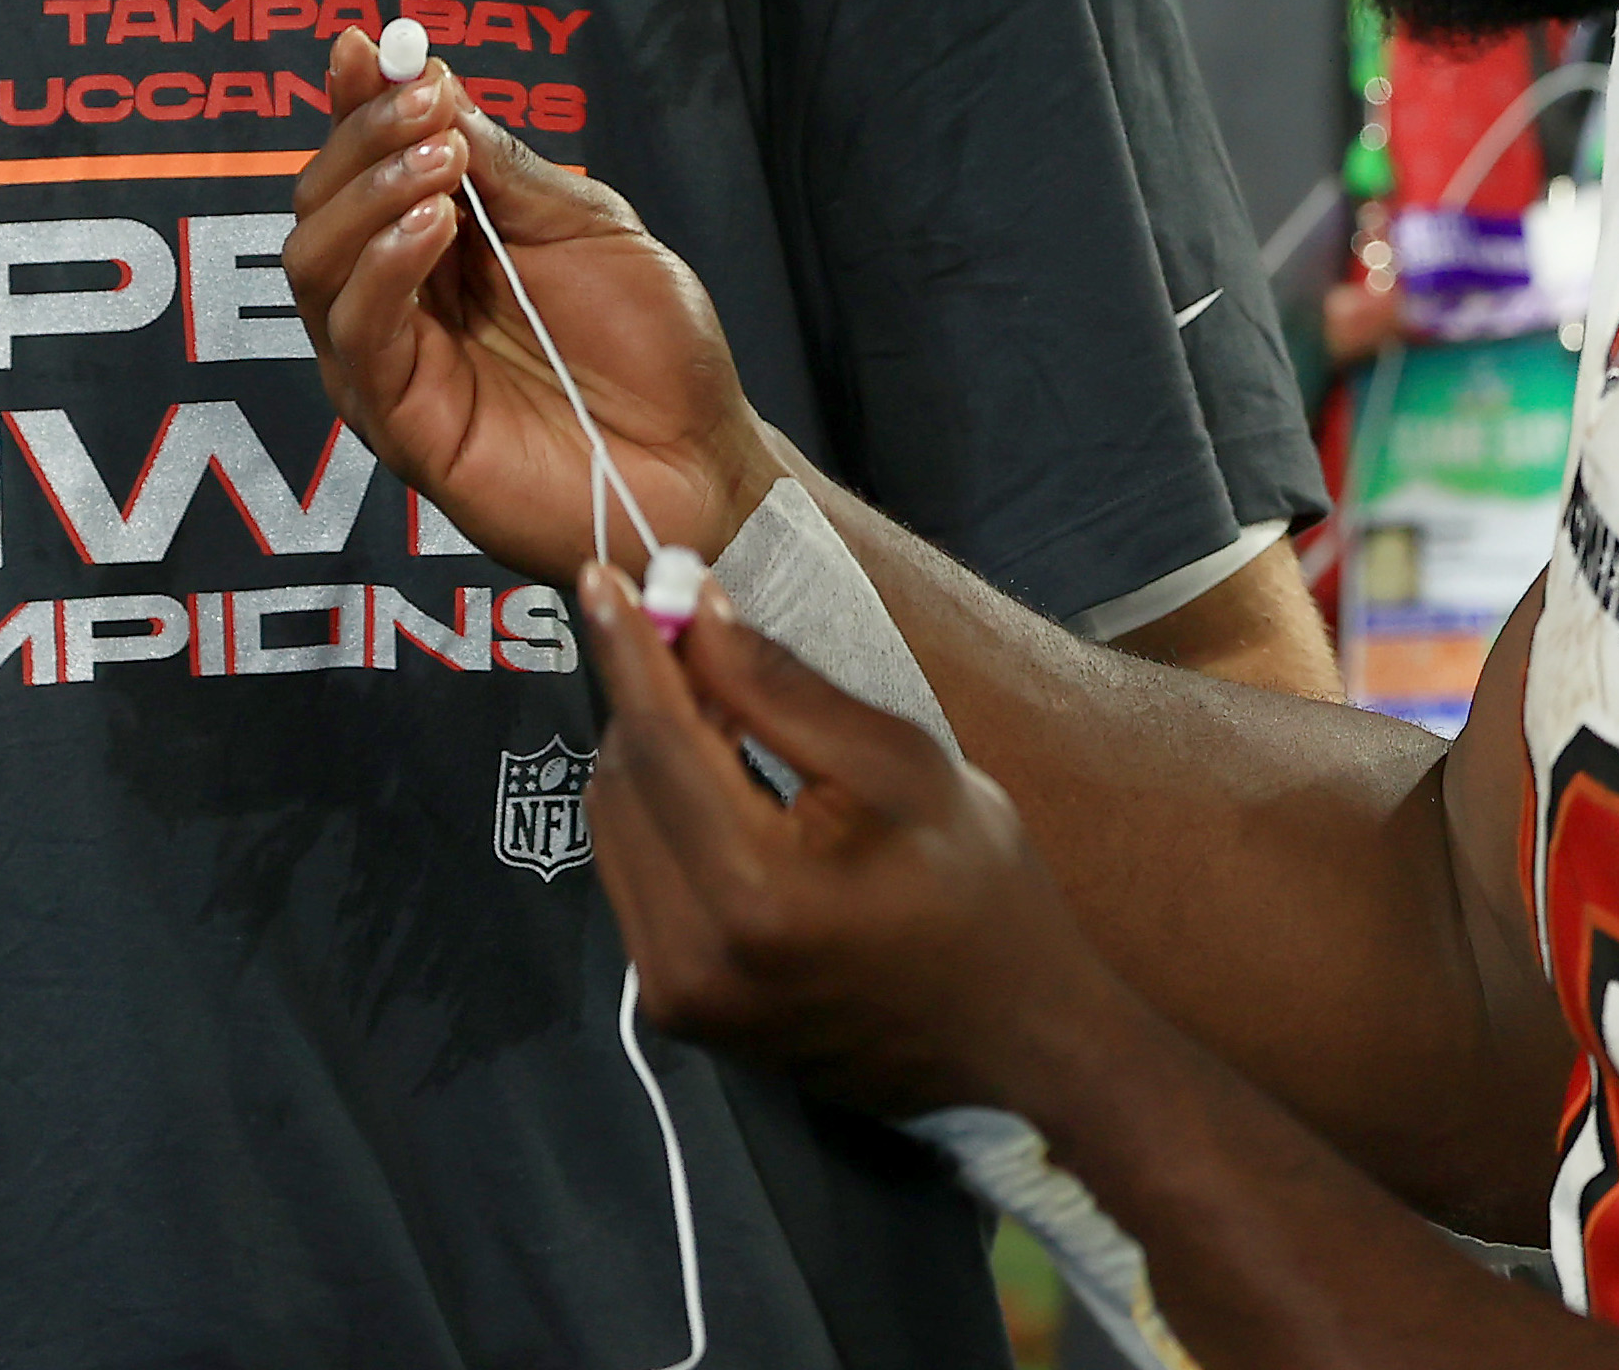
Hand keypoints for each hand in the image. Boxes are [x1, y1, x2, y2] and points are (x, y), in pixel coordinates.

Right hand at [284, 27, 779, 584]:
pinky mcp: (400, 425)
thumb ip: (504, 167)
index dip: (356, 104)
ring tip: (440, 165)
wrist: (700, 460)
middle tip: (424, 107)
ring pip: (315, 265)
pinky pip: (358, 336)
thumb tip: (432, 82)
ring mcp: (392, 365)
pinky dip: (382, 268)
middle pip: (320, 206)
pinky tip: (431, 228)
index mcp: (439, 248)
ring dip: (368, 195)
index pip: (365, 165)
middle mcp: (398, 303)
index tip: (365, 47)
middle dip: (363, 140)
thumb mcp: (586, 226)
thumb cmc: (654, 348)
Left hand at [579, 564, 1134, 1119]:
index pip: (659, 741)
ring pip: (615, 826)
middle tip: (694, 635)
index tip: (603, 572)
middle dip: (647, 695)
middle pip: (621, 781)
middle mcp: (695, 962)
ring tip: (730, 719)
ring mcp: (678, 999)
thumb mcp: (906, 767)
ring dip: (651, 754)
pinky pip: (633, 877)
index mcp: (759, 898)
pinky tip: (727, 790)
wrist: (1015, 1047)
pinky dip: (662, 815)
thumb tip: (687, 608)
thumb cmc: (982, 899)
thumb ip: (781, 689)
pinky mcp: (676, 1012)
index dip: (628, 647)